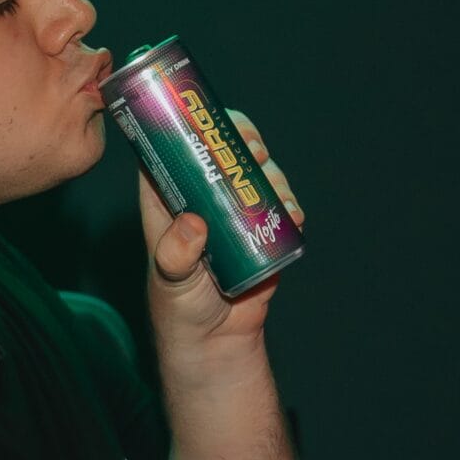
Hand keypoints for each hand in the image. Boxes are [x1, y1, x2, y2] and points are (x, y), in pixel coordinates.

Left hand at [136, 108, 303, 362]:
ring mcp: (233, 214)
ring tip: (275, 185)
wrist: (215, 342)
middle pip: (221, 154)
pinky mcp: (260, 233)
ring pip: (253, 176)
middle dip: (241, 142)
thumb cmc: (179, 308)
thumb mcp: (172, 279)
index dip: (188, 126)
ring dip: (269, 172)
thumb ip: (176, 254)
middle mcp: (202, 200)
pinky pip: (277, 208)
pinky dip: (288, 205)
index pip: (172, 150)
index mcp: (169, 201)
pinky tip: (291, 212)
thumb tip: (193, 225)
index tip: (206, 117)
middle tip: (253, 147)